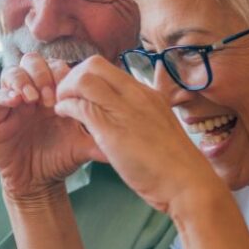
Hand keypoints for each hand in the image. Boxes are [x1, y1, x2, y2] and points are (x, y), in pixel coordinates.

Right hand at [0, 53, 104, 199]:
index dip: (62, 73)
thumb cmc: (60, 159)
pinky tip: (17, 102)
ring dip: (25, 80)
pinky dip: (5, 95)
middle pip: (33, 61)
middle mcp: (32, 92)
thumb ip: (102, 135)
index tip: (70, 92)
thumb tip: (130, 132)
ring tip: (34, 98)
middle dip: (43, 72)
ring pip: (12, 72)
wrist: (38, 182)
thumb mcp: (84, 145)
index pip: (56, 66)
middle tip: (50, 95)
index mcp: (53, 92)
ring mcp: (13, 103)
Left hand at [53, 57, 216, 212]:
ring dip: (65, 90)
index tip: (80, 93)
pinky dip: (66, 107)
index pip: (109, 69)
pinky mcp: (113, 130)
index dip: (88, 77)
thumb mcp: (162, 125)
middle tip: (66, 96)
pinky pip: (81, 106)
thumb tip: (150, 102)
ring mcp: (125, 110)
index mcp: (147, 93)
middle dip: (72, 76)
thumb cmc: (174, 162)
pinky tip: (62, 115)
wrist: (187, 183)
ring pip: (84, 80)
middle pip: (94, 64)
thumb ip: (149, 112)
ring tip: (60, 106)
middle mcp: (136, 95)